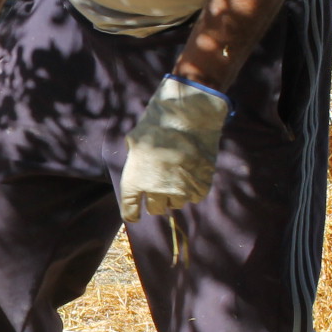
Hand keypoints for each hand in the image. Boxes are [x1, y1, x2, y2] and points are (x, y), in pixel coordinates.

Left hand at [120, 76, 230, 221]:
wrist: (188, 118)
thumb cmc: (157, 125)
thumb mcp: (134, 140)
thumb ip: (134, 158)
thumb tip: (137, 164)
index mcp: (135, 182)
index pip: (130, 212)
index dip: (133, 214)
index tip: (136, 214)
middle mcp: (156, 191)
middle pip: (156, 210)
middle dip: (156, 201)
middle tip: (160, 187)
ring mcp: (180, 191)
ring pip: (177, 203)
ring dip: (175, 194)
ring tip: (178, 175)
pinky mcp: (201, 187)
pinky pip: (195, 197)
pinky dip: (193, 189)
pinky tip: (192, 173)